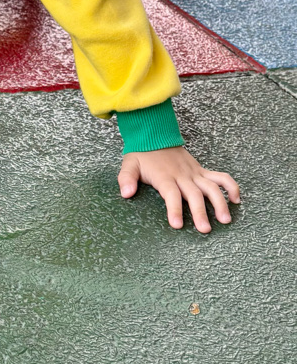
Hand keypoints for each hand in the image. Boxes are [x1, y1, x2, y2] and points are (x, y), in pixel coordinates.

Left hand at [118, 145, 240, 233]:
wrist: (154, 134)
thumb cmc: (142, 153)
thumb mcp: (129, 164)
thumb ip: (126, 178)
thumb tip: (126, 193)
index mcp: (164, 176)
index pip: (171, 194)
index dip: (174, 209)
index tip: (177, 225)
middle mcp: (182, 175)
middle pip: (193, 194)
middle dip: (200, 212)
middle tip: (205, 229)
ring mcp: (194, 172)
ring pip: (211, 186)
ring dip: (220, 202)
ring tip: (225, 220)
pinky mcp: (201, 170)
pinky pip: (219, 177)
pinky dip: (230, 186)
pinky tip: (237, 200)